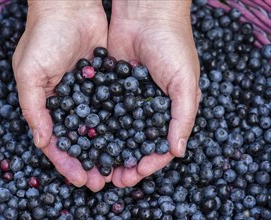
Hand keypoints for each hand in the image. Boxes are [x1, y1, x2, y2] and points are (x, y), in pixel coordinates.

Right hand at [12, 1, 109, 190]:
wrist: (69, 6)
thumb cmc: (43, 37)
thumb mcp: (29, 72)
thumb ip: (32, 107)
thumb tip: (40, 141)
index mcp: (47, 105)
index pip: (56, 142)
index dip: (66, 163)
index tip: (79, 179)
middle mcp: (68, 103)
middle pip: (79, 140)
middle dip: (89, 161)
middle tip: (102, 181)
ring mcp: (88, 94)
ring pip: (98, 128)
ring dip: (106, 148)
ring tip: (119, 167)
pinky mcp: (105, 82)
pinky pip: (113, 108)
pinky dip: (120, 124)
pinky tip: (130, 139)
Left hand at [108, 0, 200, 186]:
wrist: (146, 14)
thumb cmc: (173, 46)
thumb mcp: (185, 83)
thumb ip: (183, 117)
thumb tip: (177, 152)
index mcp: (167, 112)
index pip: (157, 146)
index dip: (147, 164)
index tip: (134, 175)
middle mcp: (146, 109)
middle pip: (133, 143)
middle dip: (124, 162)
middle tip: (111, 179)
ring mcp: (126, 99)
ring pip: (115, 131)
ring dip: (107, 149)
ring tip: (95, 164)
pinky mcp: (108, 87)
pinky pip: (101, 111)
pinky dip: (95, 126)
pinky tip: (85, 138)